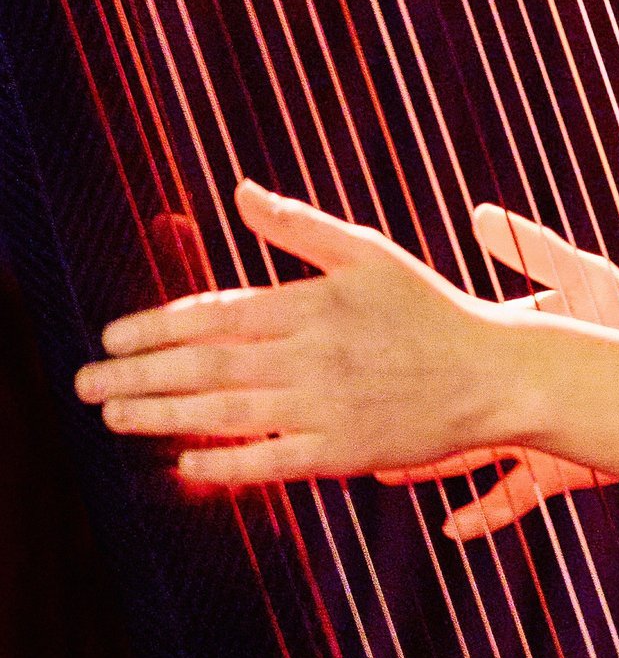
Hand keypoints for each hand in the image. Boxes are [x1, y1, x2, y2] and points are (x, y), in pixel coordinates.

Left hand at [74, 180, 512, 484]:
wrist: (494, 373)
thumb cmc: (429, 308)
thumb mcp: (368, 253)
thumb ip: (298, 227)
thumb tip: (240, 192)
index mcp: (316, 302)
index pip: (218, 313)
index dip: (157, 326)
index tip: (112, 338)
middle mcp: (315, 354)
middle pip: (209, 366)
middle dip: (139, 376)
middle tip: (86, 384)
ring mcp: (328, 405)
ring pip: (227, 413)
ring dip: (162, 417)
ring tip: (114, 417)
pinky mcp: (343, 451)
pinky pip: (270, 460)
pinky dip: (224, 464)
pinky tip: (183, 463)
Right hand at [375, 204, 618, 540]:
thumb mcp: (585, 279)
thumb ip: (537, 252)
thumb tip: (482, 213)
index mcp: (515, 347)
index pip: (456, 348)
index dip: (420, 349)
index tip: (376, 347)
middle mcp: (514, 396)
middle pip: (452, 407)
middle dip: (411, 415)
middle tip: (361, 417)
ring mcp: (532, 437)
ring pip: (470, 456)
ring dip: (431, 465)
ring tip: (386, 469)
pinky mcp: (555, 472)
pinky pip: (513, 499)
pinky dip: (484, 515)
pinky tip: (453, 527)